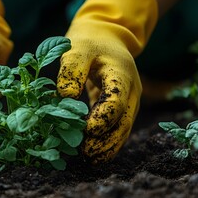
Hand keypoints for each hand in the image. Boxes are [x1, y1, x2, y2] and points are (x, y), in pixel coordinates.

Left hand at [57, 0, 157, 163]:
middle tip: (86, 153)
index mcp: (121, 74)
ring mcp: (129, 101)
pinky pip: (118, 128)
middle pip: (124, 121)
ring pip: (124, 129)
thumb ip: (71, 70)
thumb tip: (66, 96)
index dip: (103, 117)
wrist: (105, 38)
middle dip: (107, 139)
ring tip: (90, 159)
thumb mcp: (77, 49)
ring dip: (109, 146)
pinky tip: (96, 156)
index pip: (116, 100)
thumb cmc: (88, 43)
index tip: (87, 130)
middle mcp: (131, 90)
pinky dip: (109, 142)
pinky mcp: (121, 108)